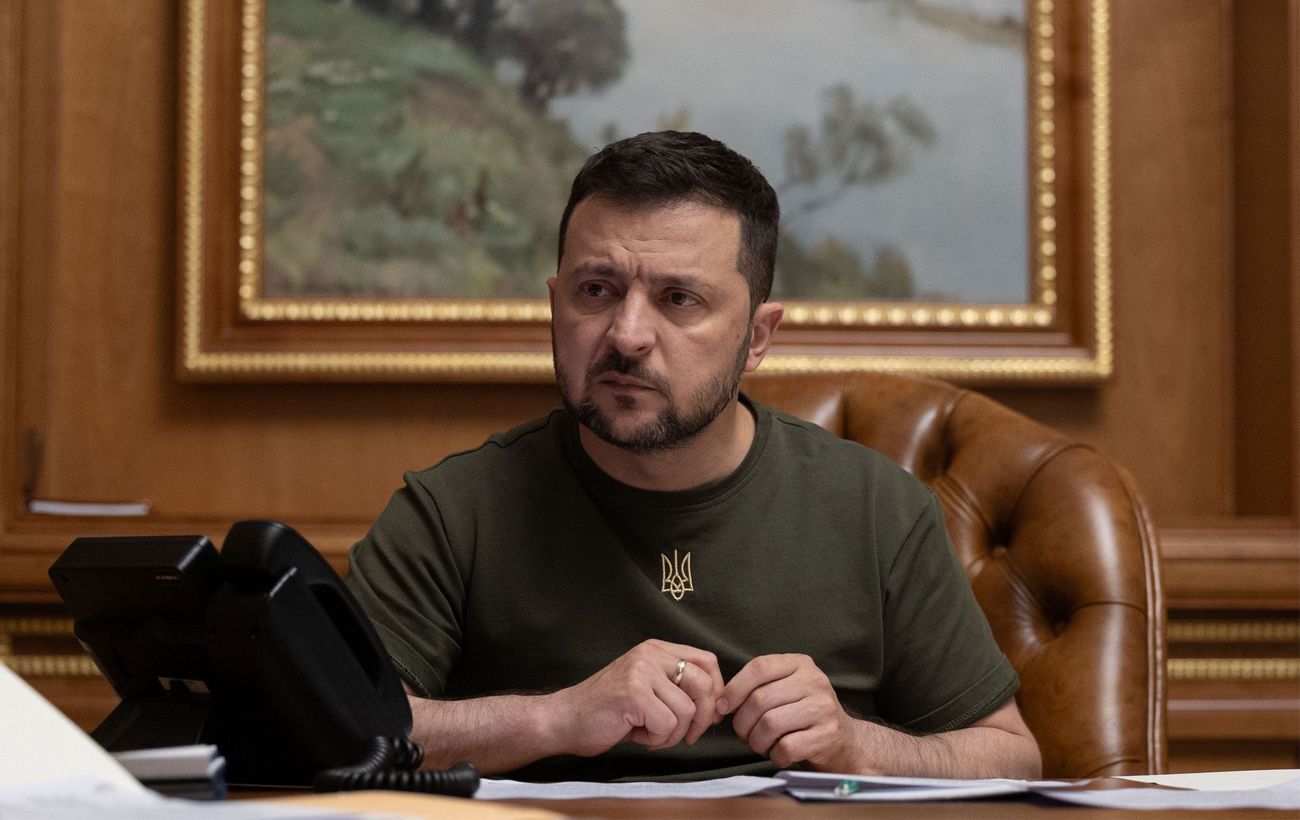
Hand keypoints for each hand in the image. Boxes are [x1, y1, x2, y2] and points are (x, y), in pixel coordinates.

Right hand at [548, 639, 723, 757]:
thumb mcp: (646, 689)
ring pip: (687, 711)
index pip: (707, 661)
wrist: (564, 720)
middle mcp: (650, 655)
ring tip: (648, 733)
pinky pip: (668, 724)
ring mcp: (641, 672)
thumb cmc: (607, 711)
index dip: (716, 690)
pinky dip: (656, 739)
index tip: (709, 715)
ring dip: (672, 734)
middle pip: (704, 684)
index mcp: (655, 650)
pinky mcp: (633, 694)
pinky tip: (637, 735)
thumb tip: (719, 708)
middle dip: (702, 718)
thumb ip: (677, 689)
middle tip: (685, 736)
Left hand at [717, 653, 862, 770]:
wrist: (843, 741)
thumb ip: (757, 687)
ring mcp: (823, 708)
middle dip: (743, 722)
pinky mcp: (827, 735)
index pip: (759, 667)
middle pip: (761, 699)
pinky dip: (775, 755)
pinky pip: (786, 747)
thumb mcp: (784, 689)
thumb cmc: (802, 714)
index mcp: (800, 664)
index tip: (722, 707)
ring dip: (757, 741)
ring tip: (761, 744)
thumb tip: (720, 704)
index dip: (735, 688)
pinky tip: (779, 754)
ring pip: (770, 724)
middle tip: (744, 734)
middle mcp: (815, 681)